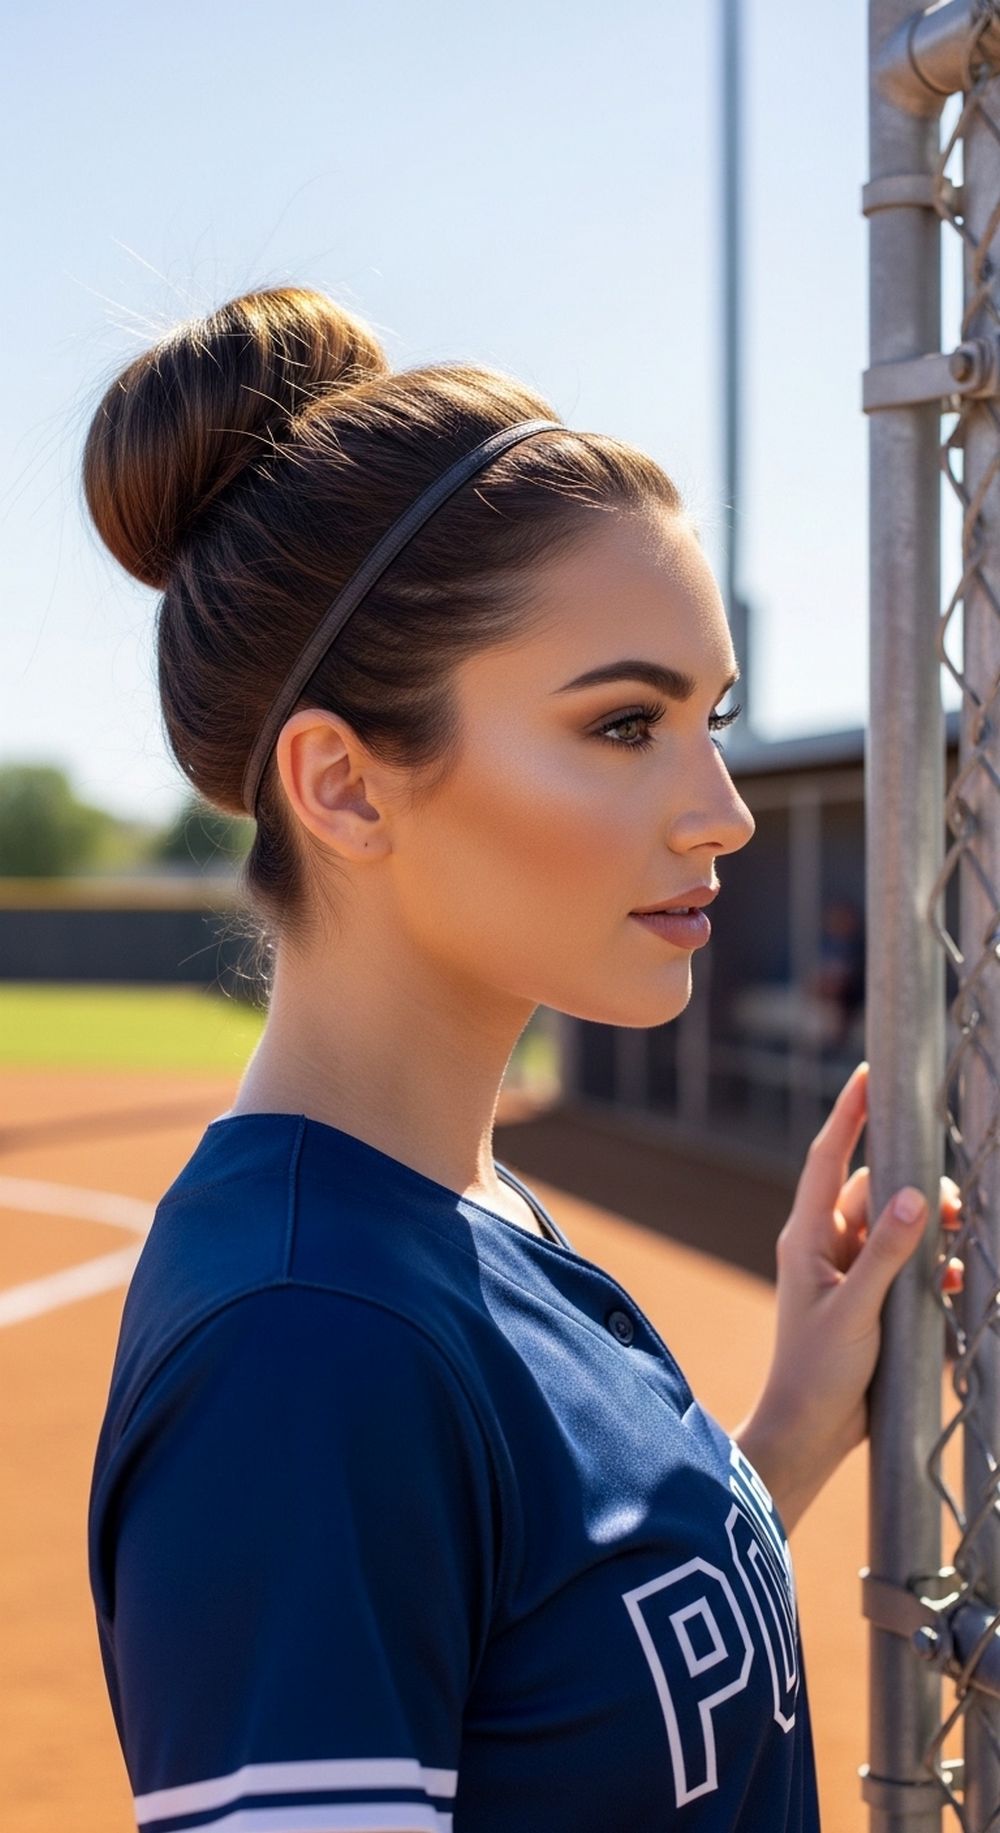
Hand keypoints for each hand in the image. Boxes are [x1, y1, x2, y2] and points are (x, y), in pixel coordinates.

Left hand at [737, 1061, 962, 1529]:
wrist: (810, 1433)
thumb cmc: (817, 1372)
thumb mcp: (855, 1310)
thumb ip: (884, 1254)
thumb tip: (912, 1195)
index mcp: (808, 1236)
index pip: (829, 1158)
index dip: (850, 1114)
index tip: (870, 1072)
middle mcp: (827, 1245)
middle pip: (874, 1189)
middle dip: (916, 1186)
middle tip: (956, 1203)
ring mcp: (849, 1272)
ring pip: (897, 1225)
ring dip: (932, 1229)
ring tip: (961, 1239)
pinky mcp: (872, 1300)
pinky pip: (909, 1264)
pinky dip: (934, 1266)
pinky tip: (955, 1283)